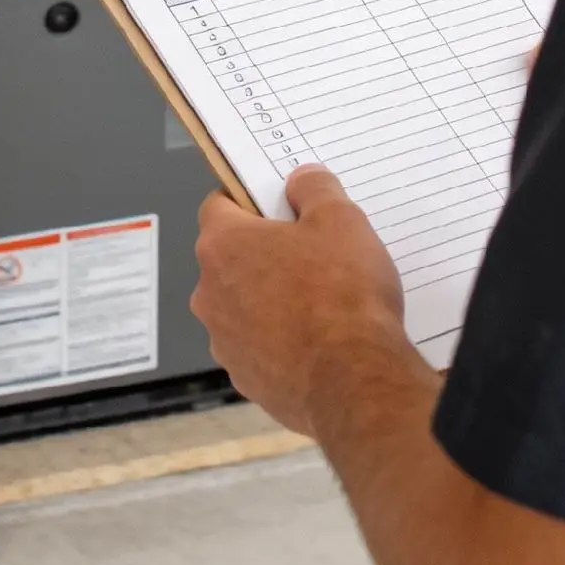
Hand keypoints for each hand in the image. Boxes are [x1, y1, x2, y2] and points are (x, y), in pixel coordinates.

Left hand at [191, 164, 412, 437]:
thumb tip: (300, 180)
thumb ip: (315, 188)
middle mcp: (210, 294)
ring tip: (321, 302)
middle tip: (311, 253)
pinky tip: (320, 342)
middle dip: (264, 253)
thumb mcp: (340, 219)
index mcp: (222, 246)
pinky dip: (280, 341)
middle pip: (230, 258)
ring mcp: (225, 343)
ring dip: (270, 299)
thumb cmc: (342, 295)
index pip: (218, 205)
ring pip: (243, 306)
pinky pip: (259, 347)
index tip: (281, 207)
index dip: (250, 200)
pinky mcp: (247, 381)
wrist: (354, 384)